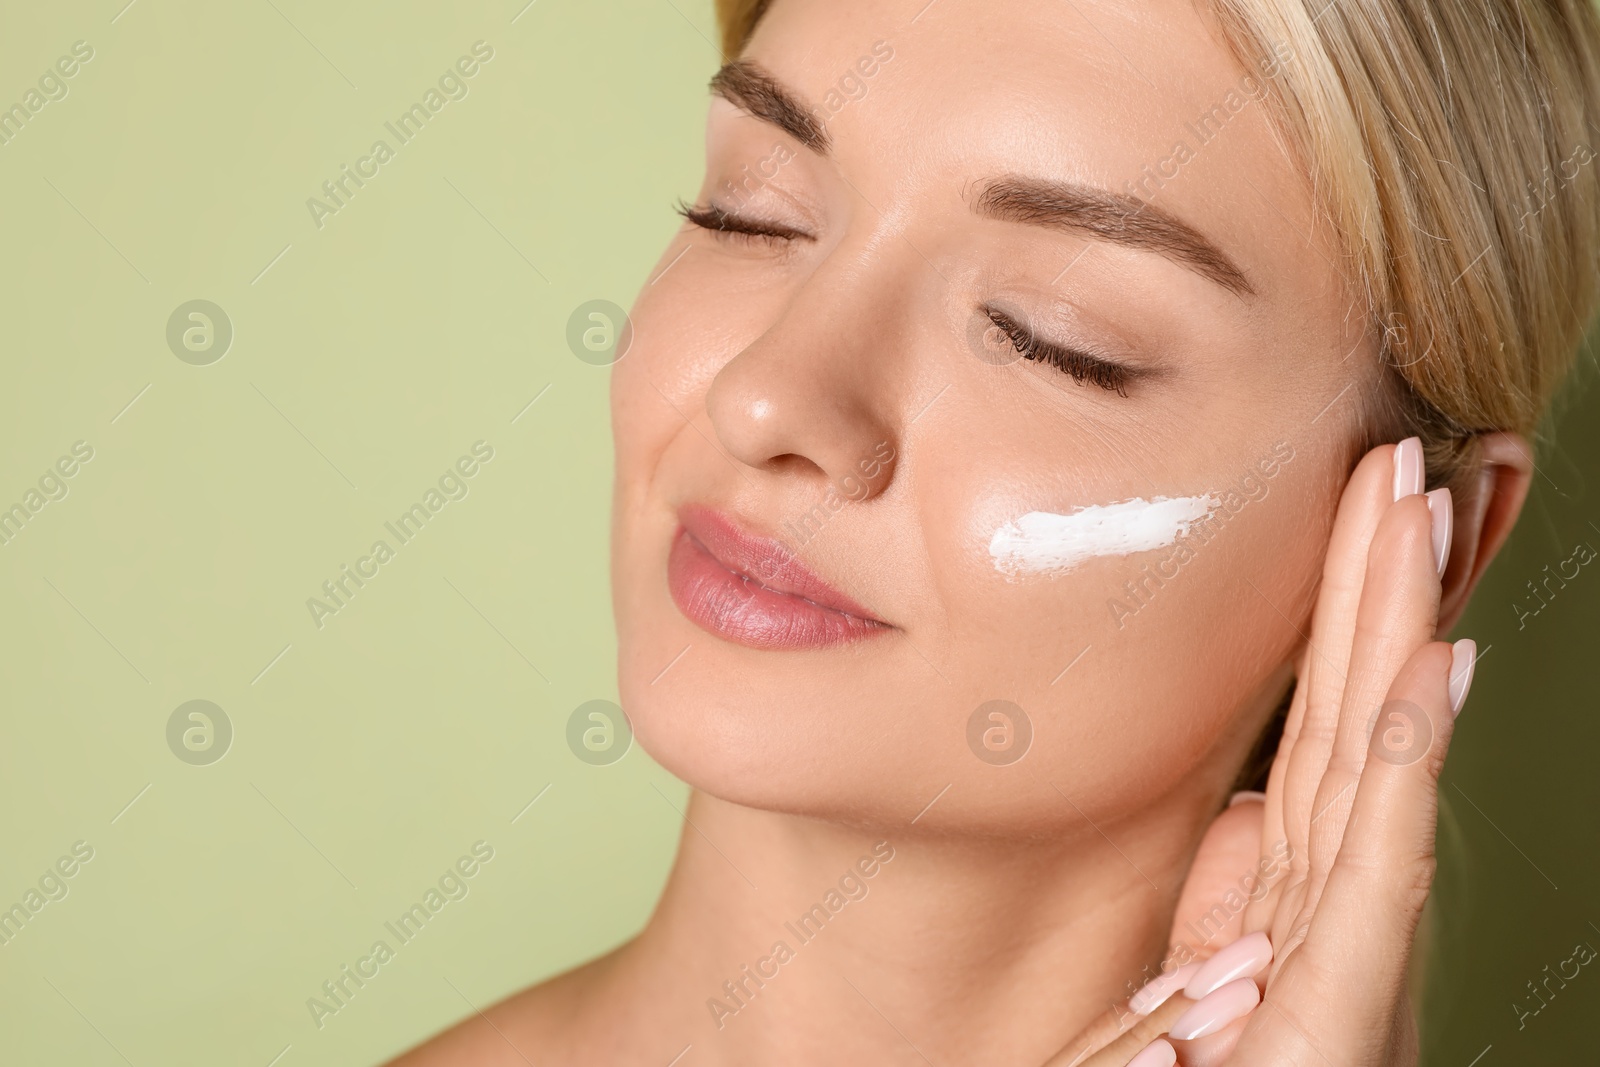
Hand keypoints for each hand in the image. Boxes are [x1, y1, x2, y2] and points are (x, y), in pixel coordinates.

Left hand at [1047, 438, 1476, 1066]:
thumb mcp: (1178, 986)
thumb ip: (1226, 895)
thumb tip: (1258, 797)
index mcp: (1282, 906)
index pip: (1322, 736)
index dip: (1342, 622)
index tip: (1353, 507)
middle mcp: (1324, 923)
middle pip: (1359, 728)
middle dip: (1380, 592)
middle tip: (1400, 459)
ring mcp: (1337, 972)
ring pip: (1378, 775)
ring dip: (1399, 636)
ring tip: (1416, 517)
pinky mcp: (1332, 1032)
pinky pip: (1370, 879)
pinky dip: (1405, 769)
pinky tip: (1429, 670)